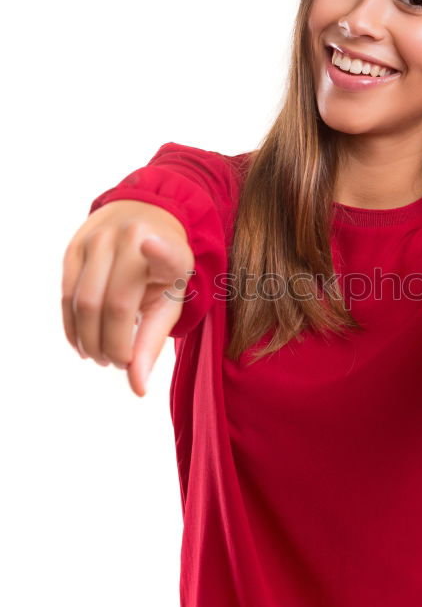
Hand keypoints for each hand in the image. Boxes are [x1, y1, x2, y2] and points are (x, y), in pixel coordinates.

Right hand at [61, 199, 194, 396]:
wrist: (143, 218)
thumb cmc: (162, 271)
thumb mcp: (171, 300)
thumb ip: (152, 342)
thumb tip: (137, 388)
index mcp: (169, 251)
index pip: (165, 253)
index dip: (159, 252)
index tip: (150, 246)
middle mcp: (132, 239)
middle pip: (112, 305)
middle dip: (111, 346)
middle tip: (118, 364)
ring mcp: (99, 239)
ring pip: (83, 302)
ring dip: (88, 341)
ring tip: (101, 357)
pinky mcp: (73, 247)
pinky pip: (66, 295)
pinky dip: (72, 327)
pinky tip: (83, 343)